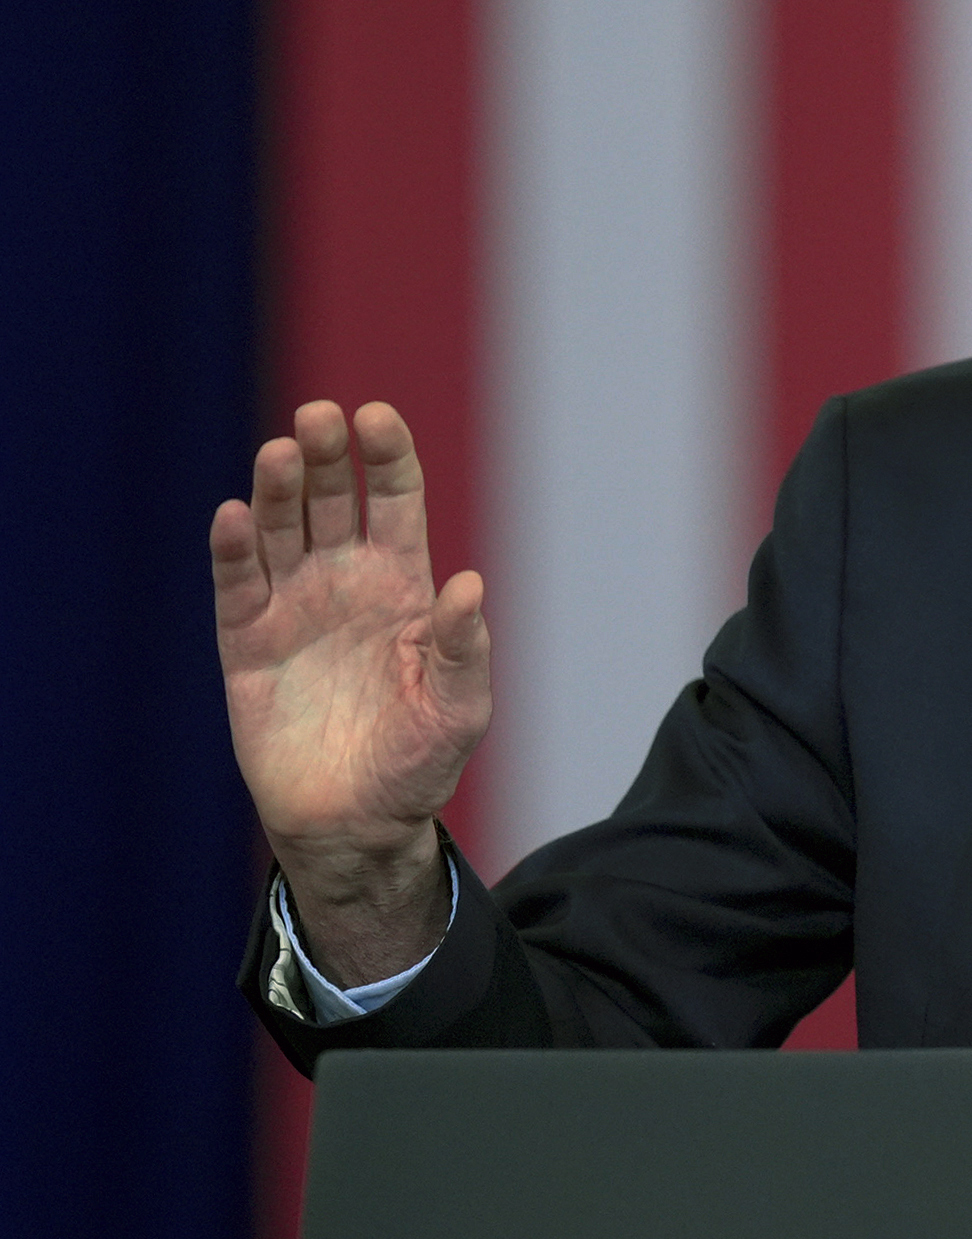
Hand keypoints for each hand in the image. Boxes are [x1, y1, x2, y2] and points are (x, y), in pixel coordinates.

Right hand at [210, 401, 491, 982]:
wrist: (356, 822)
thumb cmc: (419, 762)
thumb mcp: (459, 708)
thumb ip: (463, 648)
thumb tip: (470, 585)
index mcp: (403, 585)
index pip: (395, 501)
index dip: (387, 456)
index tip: (376, 416)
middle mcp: (345, 582)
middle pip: (333, 500)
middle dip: (328, 455)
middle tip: (319, 415)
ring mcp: (294, 607)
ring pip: (281, 528)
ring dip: (279, 487)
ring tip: (281, 452)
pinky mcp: (247, 643)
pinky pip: (237, 585)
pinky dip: (233, 550)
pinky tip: (234, 515)